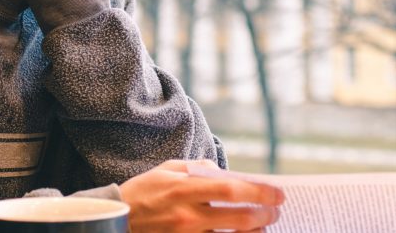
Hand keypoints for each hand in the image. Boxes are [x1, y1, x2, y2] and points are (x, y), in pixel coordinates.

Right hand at [118, 160, 284, 232]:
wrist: (116, 221)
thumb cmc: (143, 192)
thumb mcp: (166, 170)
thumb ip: (197, 169)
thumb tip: (225, 173)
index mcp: (183, 188)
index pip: (230, 189)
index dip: (259, 191)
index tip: (278, 193)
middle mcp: (187, 215)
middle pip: (238, 217)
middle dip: (264, 214)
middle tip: (276, 210)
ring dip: (254, 232)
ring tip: (263, 226)